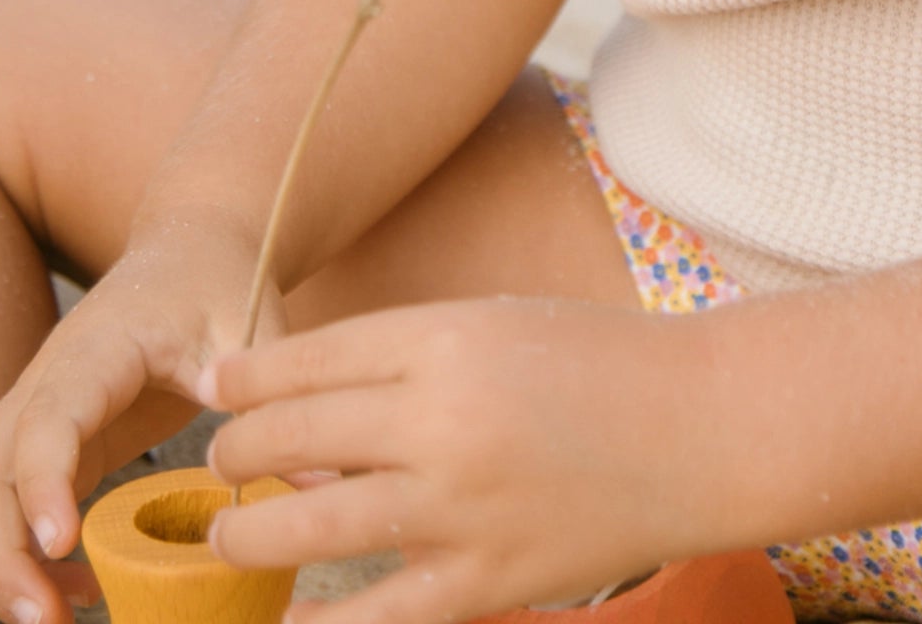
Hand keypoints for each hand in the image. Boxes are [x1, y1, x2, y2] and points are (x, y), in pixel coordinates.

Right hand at [0, 208, 282, 623]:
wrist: (189, 249)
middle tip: (43, 621)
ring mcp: (34, 412)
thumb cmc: (219, 282)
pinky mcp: (46, 441)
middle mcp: (45, 381)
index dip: (42, 484)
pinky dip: (13, 555)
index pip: (46, 420)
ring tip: (52, 621)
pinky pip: (0, 505)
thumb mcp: (251, 327)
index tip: (62, 544)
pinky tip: (74, 590)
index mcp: (95, 349)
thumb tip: (321, 490)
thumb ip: (272, 400)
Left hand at [204, 297, 725, 623]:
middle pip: (286, 439)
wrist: (704, 427)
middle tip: (223, 464)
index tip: (216, 391)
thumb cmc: (597, 363)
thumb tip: (291, 406)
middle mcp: (440, 417)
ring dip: (249, 537)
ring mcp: (461, 505)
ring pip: (306, 528)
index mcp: (442, 337)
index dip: (243, 380)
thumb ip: (400, 358)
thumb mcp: (494, 326)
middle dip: (234, 457)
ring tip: (233, 538)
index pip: (301, 360)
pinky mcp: (488, 580)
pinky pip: (374, 617)